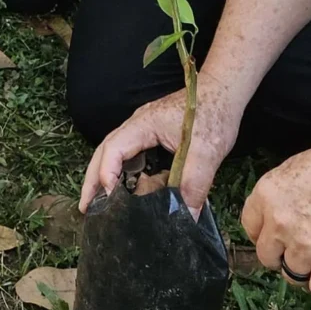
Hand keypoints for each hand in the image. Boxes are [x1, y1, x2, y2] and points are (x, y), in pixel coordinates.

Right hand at [83, 87, 238, 214]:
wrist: (224, 90)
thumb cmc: (214, 114)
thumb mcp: (206, 152)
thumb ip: (194, 184)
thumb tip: (187, 218)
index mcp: (143, 125)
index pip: (113, 148)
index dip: (107, 173)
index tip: (109, 197)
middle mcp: (137, 126)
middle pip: (105, 151)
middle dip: (93, 179)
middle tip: (86, 208)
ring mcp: (143, 130)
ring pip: (115, 153)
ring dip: (104, 176)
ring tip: (99, 203)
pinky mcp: (153, 135)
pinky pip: (130, 155)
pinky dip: (122, 173)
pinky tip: (126, 190)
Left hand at [239, 139, 310, 298]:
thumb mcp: (296, 170)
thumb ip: (280, 197)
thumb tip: (276, 217)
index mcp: (266, 194)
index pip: (249, 226)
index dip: (263, 235)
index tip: (275, 239)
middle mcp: (279, 223)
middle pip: (267, 256)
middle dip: (282, 256)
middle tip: (303, 248)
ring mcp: (303, 246)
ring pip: (292, 275)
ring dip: (307, 269)